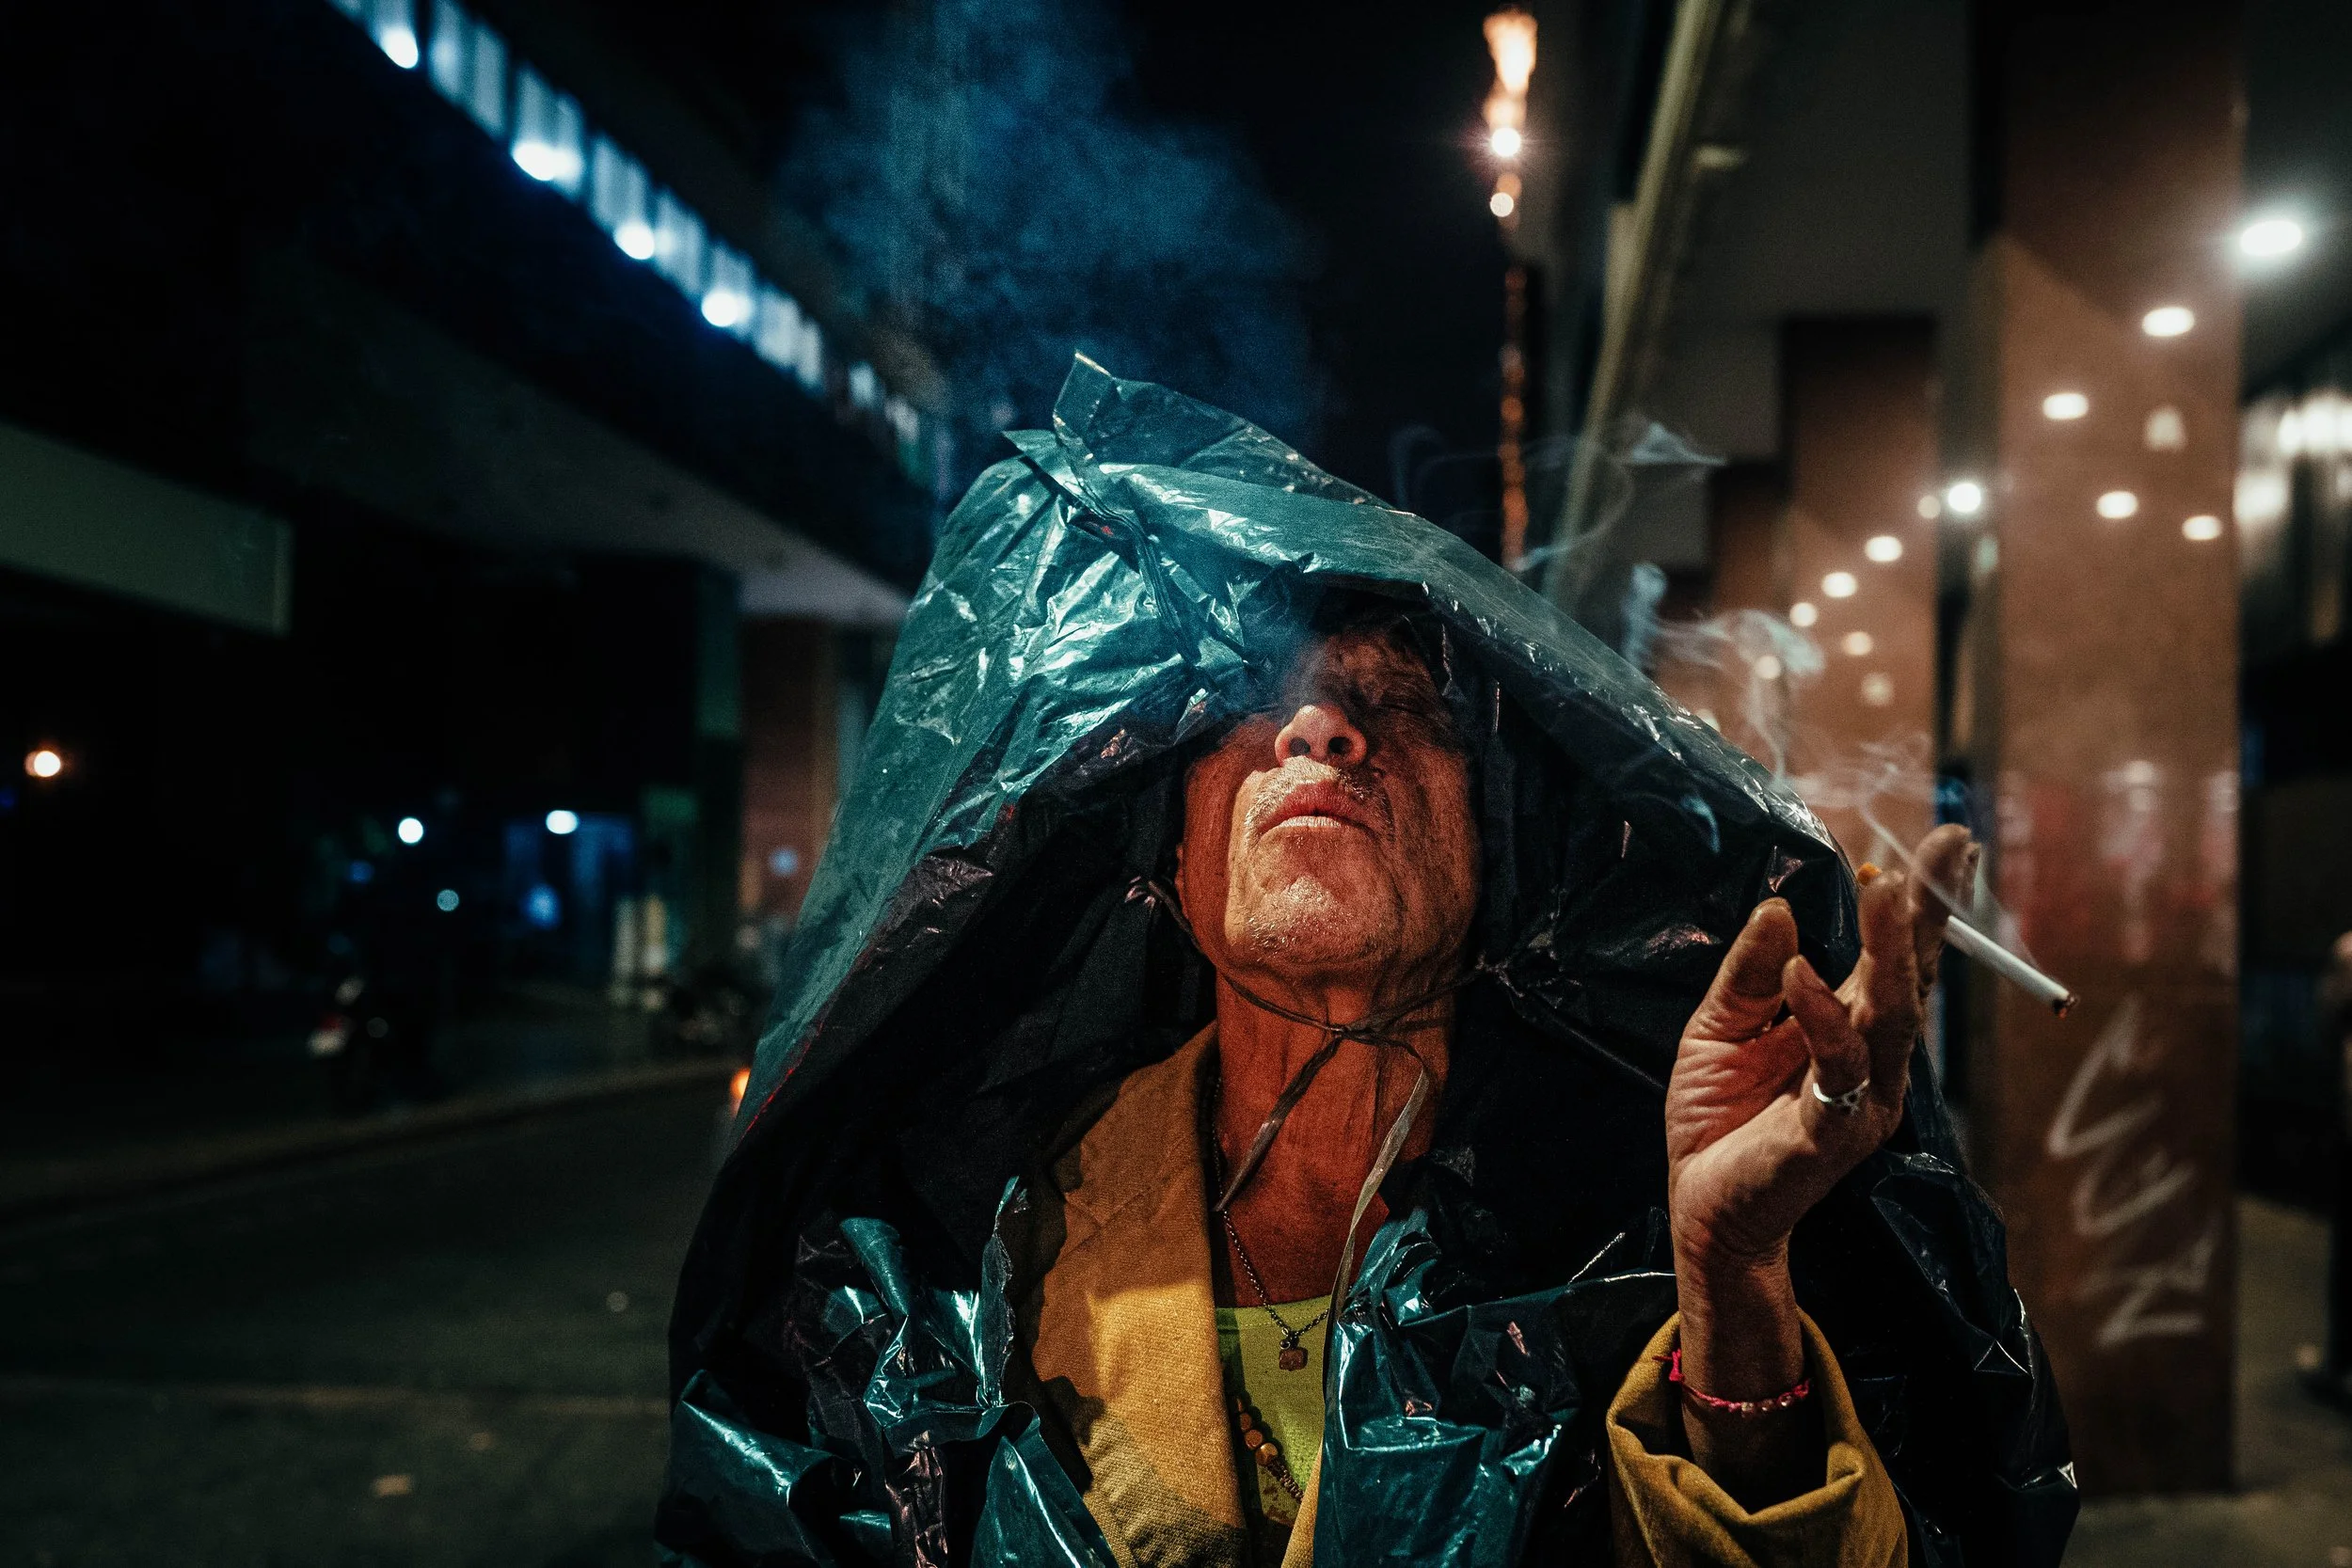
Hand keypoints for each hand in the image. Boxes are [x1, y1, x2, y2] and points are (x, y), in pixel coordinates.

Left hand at [1660, 824, 1974, 1501]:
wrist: (1702, 1204)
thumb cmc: (1720, 1115)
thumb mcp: (1721, 1025)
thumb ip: (1752, 971)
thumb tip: (1781, 908)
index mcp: (1852, 1030)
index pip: (1898, 959)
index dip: (1922, 903)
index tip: (1946, 842)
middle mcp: (1874, 1062)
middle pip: (1912, 979)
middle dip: (1928, 913)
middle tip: (1941, 850)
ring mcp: (1863, 1098)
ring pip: (1889, 1018)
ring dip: (1889, 954)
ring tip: (1886, 892)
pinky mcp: (1833, 1132)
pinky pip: (1837, 1068)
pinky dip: (1822, 1019)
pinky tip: (1805, 975)